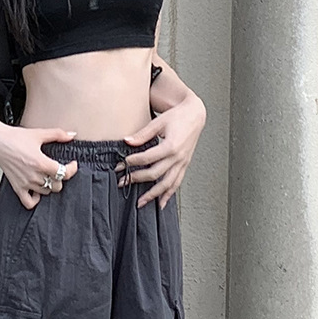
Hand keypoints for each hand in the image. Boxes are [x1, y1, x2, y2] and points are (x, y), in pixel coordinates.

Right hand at [0, 125, 79, 209]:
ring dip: (49, 186)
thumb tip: (72, 135)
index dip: (72, 169)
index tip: (72, 164)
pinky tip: (37, 190)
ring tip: (47, 176)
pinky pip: (29, 202)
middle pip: (57, 186)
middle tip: (58, 169)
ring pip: (46, 193)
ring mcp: (25, 183)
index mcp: (41, 162)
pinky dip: (35, 199)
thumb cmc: (15, 137)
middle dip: (60, 178)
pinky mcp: (17, 187)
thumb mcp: (39, 133)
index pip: (64, 174)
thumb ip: (58, 134)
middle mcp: (34, 175)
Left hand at [116, 93, 206, 208]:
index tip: (121, 164)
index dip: (132, 162)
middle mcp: (177, 157)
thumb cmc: (178, 116)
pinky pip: (176, 183)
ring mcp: (182, 163)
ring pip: (167, 184)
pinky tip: (160, 204)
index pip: (146, 158)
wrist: (196, 114)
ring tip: (140, 203)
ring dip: (152, 195)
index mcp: (170, 145)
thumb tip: (127, 141)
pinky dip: (168, 195)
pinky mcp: (184, 165)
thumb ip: (142, 134)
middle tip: (122, 182)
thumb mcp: (158, 122)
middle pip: (154, 174)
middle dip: (136, 179)